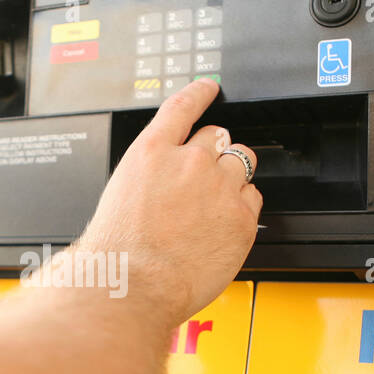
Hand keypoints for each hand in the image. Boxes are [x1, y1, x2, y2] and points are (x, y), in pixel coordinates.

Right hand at [74, 78, 260, 327]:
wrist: (134, 286)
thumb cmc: (119, 252)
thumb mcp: (120, 194)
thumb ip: (151, 175)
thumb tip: (167, 180)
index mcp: (152, 152)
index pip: (183, 106)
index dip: (201, 92)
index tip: (209, 88)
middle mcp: (190, 162)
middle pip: (218, 138)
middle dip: (214, 153)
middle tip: (203, 181)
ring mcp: (219, 188)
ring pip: (242, 164)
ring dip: (232, 178)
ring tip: (213, 207)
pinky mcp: (242, 217)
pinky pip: (254, 198)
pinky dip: (242, 208)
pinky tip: (224, 224)